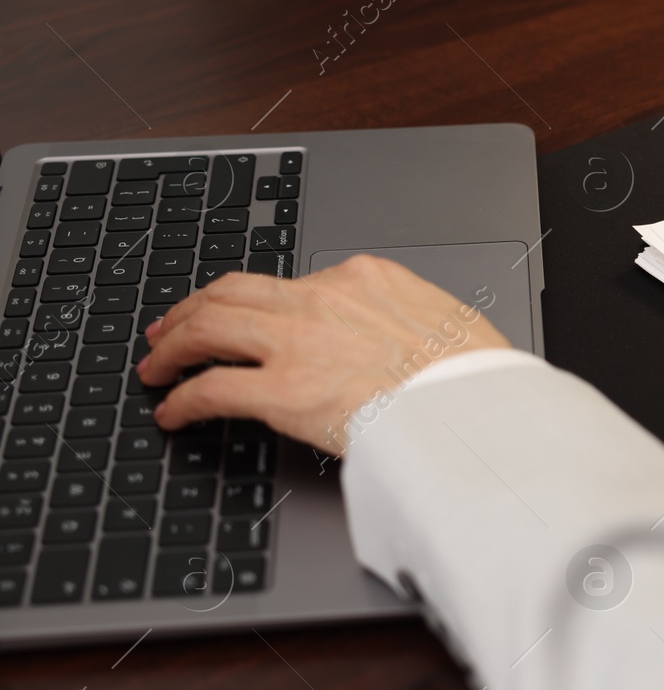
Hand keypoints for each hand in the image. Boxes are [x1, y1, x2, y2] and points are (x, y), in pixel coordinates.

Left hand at [138, 256, 509, 453]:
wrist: (480, 409)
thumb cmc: (477, 378)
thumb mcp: (448, 323)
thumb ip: (408, 320)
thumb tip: (404, 340)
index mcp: (366, 277)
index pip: (290, 282)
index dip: (252, 300)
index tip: (240, 314)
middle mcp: (324, 298)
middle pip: (232, 291)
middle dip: (192, 309)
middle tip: (169, 329)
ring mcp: (298, 342)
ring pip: (208, 327)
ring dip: (173, 346)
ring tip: (156, 366)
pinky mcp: (282, 391)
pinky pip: (211, 389)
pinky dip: (182, 399)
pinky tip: (172, 412)